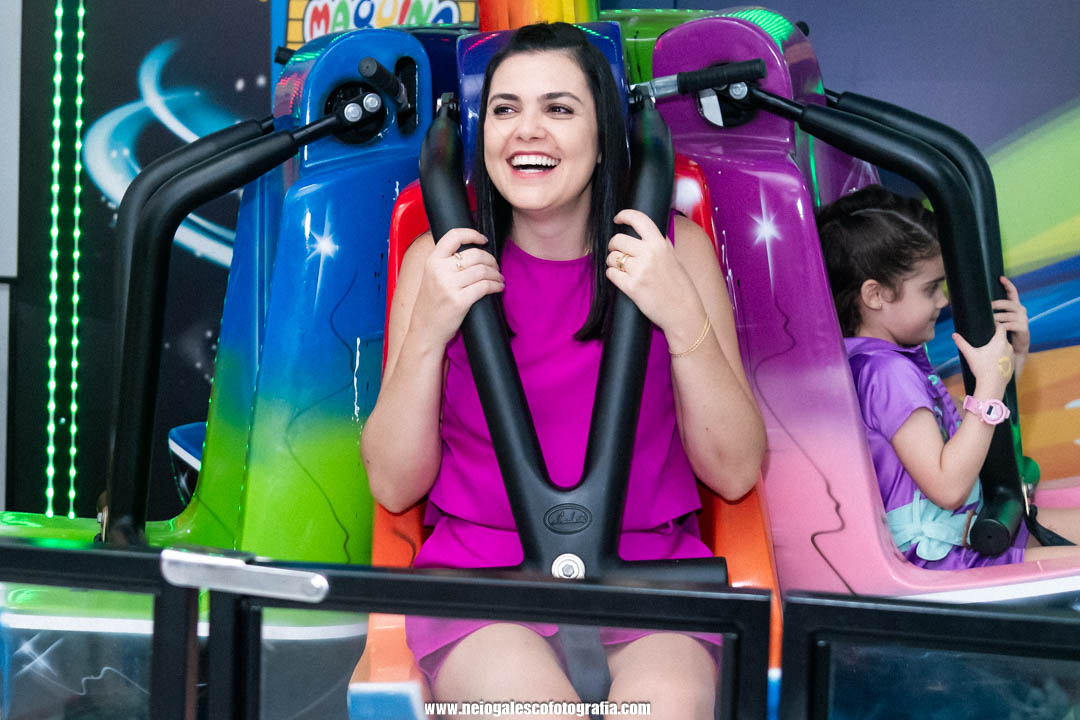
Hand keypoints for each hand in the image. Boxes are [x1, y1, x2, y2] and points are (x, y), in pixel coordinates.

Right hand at [411, 229, 503, 347]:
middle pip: (475, 254)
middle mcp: (439, 271)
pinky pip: (485, 287)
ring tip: (499, 278)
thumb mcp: (431, 277)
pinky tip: (498, 287)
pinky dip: (496, 286)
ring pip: (483, 270)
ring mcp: (449, 286)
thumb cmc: (431, 305)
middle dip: (491, 259)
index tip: (483, 239)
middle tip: (495, 267)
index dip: (472, 233)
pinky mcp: (459, 301)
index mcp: (432, 261)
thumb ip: (444, 263)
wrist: (424, 331)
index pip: (453, 236)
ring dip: (496, 274)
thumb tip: (472, 252)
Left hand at [605, 209, 701, 334]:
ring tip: (623, 269)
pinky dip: (613, 276)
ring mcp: (640, 271)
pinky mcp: (632, 287)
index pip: (639, 219)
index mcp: (661, 244)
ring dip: (613, 263)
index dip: (624, 215)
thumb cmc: (680, 287)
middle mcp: (650, 254)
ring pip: (612, 257)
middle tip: (617, 252)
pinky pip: (611, 274)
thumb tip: (643, 231)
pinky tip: (621, 279)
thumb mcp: (674, 258)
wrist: (684, 312)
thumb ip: (659, 244)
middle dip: (614, 246)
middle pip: (618, 240)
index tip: (618, 219)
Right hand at [952, 324, 1014, 397]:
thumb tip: (954, 335)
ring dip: (1000, 348)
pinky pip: (1008, 358)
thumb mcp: (970, 354)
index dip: (996, 324)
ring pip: (1006, 348)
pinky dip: (1002, 358)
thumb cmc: (981, 368)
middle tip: (986, 339)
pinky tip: (994, 362)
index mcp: (1000, 341)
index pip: (1001, 327)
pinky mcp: (1012, 365)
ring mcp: (1012, 356)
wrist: (992, 385)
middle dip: (996, 338)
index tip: (991, 325)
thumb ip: (962, 343)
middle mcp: (1009, 347)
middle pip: (1003, 338)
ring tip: (990, 352)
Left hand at [993, 275, 1029, 357]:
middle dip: (997, 304)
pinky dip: (1001, 326)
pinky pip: (1010, 325)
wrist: (1015, 349)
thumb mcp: (1000, 320)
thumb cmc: (1004, 333)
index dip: (1007, 285)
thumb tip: (976, 305)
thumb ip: (994, 312)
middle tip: (986, 306)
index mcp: (1016, 306)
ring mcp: (1023, 319)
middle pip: (1009, 303)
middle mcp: (1021, 310)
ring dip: (996, 318)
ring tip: (987, 320)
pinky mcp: (1024, 328)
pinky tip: (995, 328)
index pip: (1013, 293)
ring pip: (1007, 315)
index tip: (1000, 277)